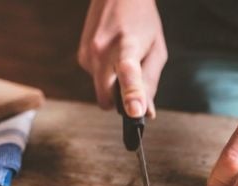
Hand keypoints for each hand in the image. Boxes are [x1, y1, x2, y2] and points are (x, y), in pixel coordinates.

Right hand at [78, 0, 166, 117]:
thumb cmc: (141, 21)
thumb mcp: (156, 50)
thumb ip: (150, 83)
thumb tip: (146, 113)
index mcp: (126, 46)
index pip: (128, 73)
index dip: (131, 94)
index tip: (134, 112)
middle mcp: (102, 51)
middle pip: (106, 98)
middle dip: (119, 102)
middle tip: (134, 88)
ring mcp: (87, 54)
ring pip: (102, 91)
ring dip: (114, 85)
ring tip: (124, 59)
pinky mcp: (81, 57)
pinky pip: (96, 81)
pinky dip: (107, 76)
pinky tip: (112, 56)